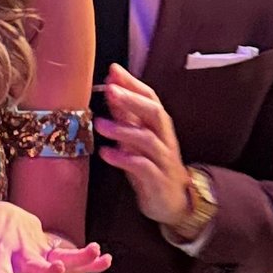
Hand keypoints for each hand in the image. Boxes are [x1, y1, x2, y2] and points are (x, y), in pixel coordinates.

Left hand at [0, 201, 109, 272]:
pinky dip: (86, 258)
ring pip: (58, 254)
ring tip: (97, 252)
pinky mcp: (47, 247)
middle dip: (43, 266)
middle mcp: (18, 251)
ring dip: (77, 255)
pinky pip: (69, 253)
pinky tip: (105, 260)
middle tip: (56, 269)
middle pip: (32, 262)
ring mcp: (35, 248)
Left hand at [96, 64, 192, 224]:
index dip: (133, 83)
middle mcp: (164, 138)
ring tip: (99, 124)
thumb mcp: (137, 140)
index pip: (150, 97)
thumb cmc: (152, 166)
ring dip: (123, 129)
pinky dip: (123, 159)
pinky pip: (142, 167)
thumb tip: (111, 89)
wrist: (173, 203)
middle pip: (154, 112)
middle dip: (132, 100)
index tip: (114, 70)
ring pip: (147, 139)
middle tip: (110, 89)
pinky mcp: (157, 180)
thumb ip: (126, 116)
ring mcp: (163, 159)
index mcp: (159, 125)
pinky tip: (106, 153)